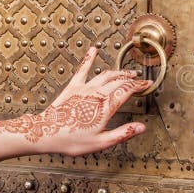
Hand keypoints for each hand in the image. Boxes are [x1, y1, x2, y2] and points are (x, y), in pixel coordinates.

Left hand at [0, 47, 150, 161]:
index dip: (139, 86)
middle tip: (140, 79)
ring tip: (127, 72)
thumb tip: (141, 127)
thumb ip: (123, 133)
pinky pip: (83, 70)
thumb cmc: (71, 140)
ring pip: (106, 75)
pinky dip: (89, 58)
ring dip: (119, 72)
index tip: (147, 84)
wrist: (45, 133)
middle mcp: (96, 94)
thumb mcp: (101, 142)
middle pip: (119, 81)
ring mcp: (84, 89)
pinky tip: (93, 50)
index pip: (127, 90)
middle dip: (132, 79)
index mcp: (105, 107)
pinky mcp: (73, 87)